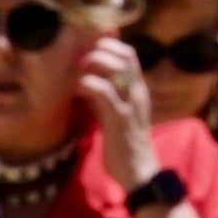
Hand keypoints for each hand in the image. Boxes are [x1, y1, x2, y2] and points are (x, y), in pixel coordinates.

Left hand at [77, 36, 161, 192]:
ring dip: (93, 64)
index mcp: (138, 89)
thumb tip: (88, 80)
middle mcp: (138, 92)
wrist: (138, 171)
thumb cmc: (125, 143)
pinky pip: (103, 91)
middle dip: (99, 50)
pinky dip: (87, 85)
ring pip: (116, 67)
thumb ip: (107, 95)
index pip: (129, 53)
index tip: (89, 55)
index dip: (108, 46)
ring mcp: (130, 104)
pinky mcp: (119, 118)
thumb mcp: (117, 112)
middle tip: (82, 65)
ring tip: (80, 77)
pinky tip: (79, 92)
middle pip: (124, 54)